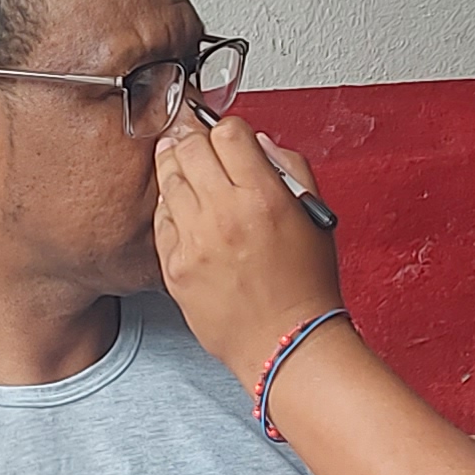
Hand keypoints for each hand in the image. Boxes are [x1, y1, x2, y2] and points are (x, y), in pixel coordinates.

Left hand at [150, 116, 347, 383]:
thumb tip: (260, 145)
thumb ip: (290, 170)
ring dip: (177, 168)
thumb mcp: (314, 216)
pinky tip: (185, 211)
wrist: (285, 345)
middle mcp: (225, 214)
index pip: (229, 132)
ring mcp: (195, 241)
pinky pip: (160, 220)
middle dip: (195, 140)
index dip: (229, 129)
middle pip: (190, 147)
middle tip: (198, 143)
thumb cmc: (305, 288)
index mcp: (264, 197)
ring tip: (187, 170)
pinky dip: (171, 208)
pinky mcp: (175, 266)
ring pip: (168, 178)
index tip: (229, 137)